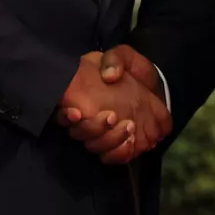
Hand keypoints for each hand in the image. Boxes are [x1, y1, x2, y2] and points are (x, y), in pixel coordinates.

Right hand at [59, 45, 166, 164]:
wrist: (151, 86)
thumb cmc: (131, 71)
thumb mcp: (124, 56)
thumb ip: (115, 59)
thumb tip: (109, 75)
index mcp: (82, 98)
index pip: (63, 113)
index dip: (66, 117)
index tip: (77, 113)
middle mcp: (87, 119)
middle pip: (80, 134)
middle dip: (94, 128)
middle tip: (112, 116)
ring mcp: (103, 134)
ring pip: (95, 147)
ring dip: (110, 140)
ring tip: (129, 126)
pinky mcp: (119, 144)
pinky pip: (113, 157)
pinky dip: (121, 153)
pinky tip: (131, 142)